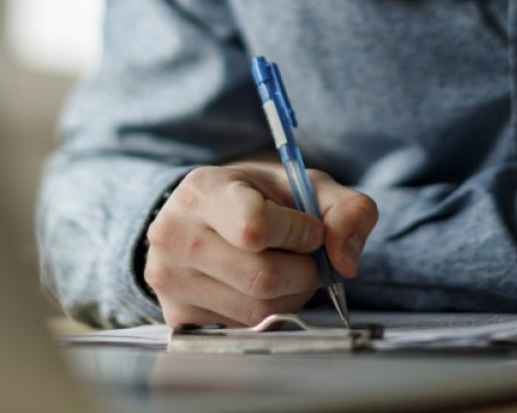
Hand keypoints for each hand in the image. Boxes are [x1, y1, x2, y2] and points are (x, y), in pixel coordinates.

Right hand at [144, 161, 377, 326]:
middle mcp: (174, 234)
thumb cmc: (258, 197)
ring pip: (256, 311)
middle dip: (303, 271)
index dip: (298, 233)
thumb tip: (346, 262)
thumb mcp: (303, 185)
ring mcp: (170, 279)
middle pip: (262, 277)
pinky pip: (242, 331)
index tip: (310, 228)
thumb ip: (345, 209)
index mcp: (202, 190)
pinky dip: (267, 315)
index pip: (254, 226)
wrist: (205, 215)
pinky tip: (261, 289)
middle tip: (307, 256)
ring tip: (286, 269)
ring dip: (290, 296)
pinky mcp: (175, 315)